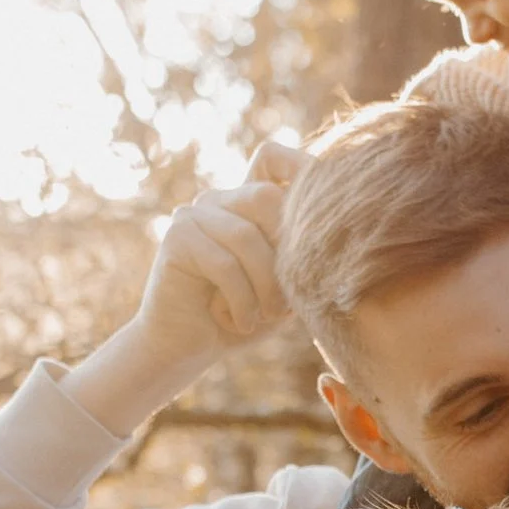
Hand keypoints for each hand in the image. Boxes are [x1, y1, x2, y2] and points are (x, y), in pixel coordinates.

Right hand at [64, 140, 307, 435]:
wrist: (188, 348)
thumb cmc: (245, 317)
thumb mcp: (285, 288)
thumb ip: (303, 258)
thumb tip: (332, 236)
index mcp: (247, 203)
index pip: (271, 159)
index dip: (297, 164)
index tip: (325, 204)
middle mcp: (219, 200)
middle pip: (266, 196)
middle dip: (286, 252)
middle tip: (287, 301)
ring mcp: (193, 214)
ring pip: (245, 236)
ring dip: (265, 285)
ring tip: (268, 316)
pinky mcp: (177, 238)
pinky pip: (223, 264)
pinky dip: (241, 300)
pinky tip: (242, 323)